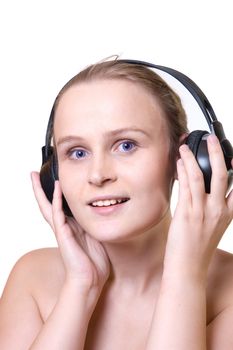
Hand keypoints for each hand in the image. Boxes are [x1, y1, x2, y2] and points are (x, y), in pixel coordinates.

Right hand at [31, 172, 109, 295]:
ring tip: (34, 176)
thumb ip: (95, 226)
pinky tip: (56, 187)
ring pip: (48, 206)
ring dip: (42, 190)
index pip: (60, 207)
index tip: (53, 180)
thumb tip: (105, 213)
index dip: (55, 194)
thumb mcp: (97, 238)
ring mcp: (62, 230)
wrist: (89, 281)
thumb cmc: (95, 263)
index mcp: (72, 228)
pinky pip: (58, 213)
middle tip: (32, 174)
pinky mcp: (63, 234)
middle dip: (40, 189)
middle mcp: (64, 227)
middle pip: (48, 204)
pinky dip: (56, 200)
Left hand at [164, 135, 232, 279]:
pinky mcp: (187, 214)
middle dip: (217, 152)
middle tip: (212, 139)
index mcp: (228, 213)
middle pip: (222, 174)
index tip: (230, 155)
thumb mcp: (212, 227)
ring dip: (192, 158)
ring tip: (185, 146)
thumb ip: (212, 208)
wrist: (188, 268)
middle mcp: (218, 210)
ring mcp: (203, 211)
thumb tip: (202, 188)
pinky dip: (183, 171)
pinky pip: (186, 186)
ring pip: (201, 176)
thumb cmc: (197, 249)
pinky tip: (179, 162)